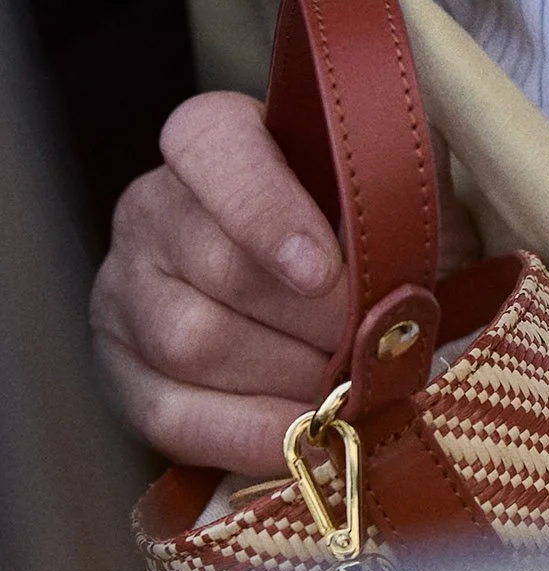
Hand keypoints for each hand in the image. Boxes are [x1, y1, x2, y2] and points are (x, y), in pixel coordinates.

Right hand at [91, 89, 473, 471]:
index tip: (322, 270)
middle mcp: (152, 206)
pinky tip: (303, 433)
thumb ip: (396, 173)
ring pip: (193, 342)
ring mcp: (125, 292)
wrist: (345, 300)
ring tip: (351, 382)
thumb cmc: (372, 227)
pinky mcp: (121, 373)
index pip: (212, 149)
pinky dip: (245, 433)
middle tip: (376, 342)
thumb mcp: (394, 179)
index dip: (266, 211)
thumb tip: (405, 203)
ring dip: (287, 375)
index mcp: (212, 137)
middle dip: (313, 319)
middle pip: (220, 268)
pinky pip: (169, 415)